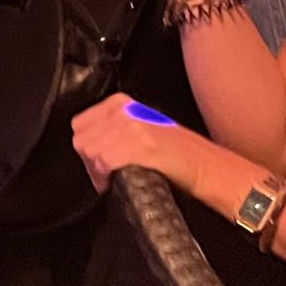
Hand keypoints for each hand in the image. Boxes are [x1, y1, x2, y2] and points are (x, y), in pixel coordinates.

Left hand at [70, 92, 200, 194]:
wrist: (205, 165)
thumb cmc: (177, 151)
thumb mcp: (139, 125)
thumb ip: (112, 127)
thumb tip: (89, 142)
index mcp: (121, 103)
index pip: (80, 123)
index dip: (85, 146)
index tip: (93, 160)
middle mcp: (124, 112)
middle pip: (82, 139)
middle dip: (89, 160)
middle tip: (101, 174)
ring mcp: (131, 128)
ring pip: (91, 151)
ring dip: (96, 171)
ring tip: (109, 179)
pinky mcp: (139, 147)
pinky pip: (105, 161)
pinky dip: (105, 176)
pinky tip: (114, 182)